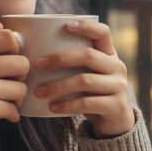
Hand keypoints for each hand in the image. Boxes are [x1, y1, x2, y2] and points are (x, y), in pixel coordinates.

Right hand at [0, 24, 28, 140]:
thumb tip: (2, 25)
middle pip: (22, 63)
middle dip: (21, 77)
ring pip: (21, 88)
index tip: (10, 62)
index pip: (8, 38)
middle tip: (11, 85)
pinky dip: (12, 114)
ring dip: (17, 98)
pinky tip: (3, 114)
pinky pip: (14, 109)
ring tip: (5, 101)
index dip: (16, 50)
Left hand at [32, 20, 134, 137]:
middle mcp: (117, 67)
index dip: (86, 26)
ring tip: (39, 92)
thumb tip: (33, 51)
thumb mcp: (88, 76)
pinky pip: (87, 103)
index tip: (66, 25)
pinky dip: (67, 105)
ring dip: (58, 86)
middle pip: (88, 56)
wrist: (116, 125)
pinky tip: (52, 108)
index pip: (103, 33)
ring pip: (84, 80)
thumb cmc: (93, 95)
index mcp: (110, 55)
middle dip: (60, 59)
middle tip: (37, 65)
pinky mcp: (115, 106)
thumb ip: (73, 65)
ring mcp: (118, 87)